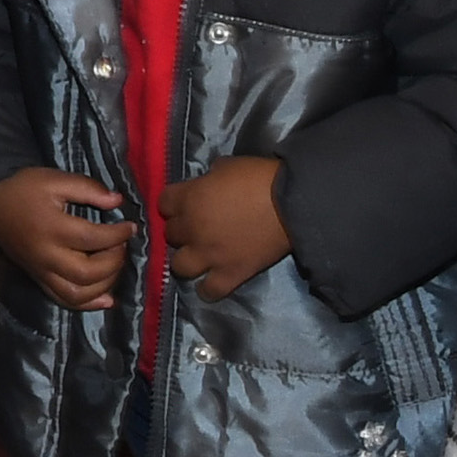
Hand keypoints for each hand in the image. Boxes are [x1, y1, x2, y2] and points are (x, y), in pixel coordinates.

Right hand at [0, 167, 132, 309]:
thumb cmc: (23, 187)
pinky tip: (106, 298)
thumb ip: (88, 188)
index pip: (94, 239)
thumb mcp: (55, 178)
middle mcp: (46, 255)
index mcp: (52, 228)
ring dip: (104, 285)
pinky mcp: (37, 277)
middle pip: (88, 273)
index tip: (130, 226)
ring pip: (77, 294)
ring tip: (113, 265)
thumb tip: (117, 202)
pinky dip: (87, 303)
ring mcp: (40, 270)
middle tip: (120, 245)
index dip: (118, 235)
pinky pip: (63, 299)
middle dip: (113, 262)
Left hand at [164, 156, 291, 299]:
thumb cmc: (260, 178)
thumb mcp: (228, 165)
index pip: (164, 203)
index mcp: (189, 199)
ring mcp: (209, 255)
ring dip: (187, 260)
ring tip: (200, 256)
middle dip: (182, 230)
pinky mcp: (230, 273)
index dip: (174, 203)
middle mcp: (192, 229)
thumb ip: (210, 177)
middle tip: (198, 228)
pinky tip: (211, 283)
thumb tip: (208, 182)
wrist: (292, 204)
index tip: (184, 203)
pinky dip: (208, 289)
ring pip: (179, 266)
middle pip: (171, 234)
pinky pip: (208, 290)